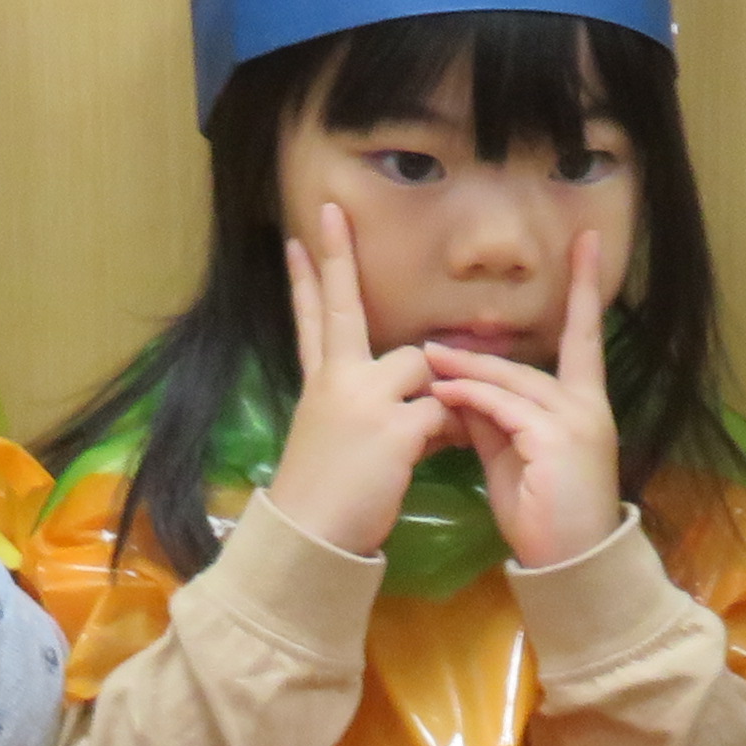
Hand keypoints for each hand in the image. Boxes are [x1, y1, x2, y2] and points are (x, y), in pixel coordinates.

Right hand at [261, 202, 457, 559]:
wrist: (312, 537)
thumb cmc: (325, 500)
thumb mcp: (336, 440)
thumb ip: (369, 406)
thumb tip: (418, 394)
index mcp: (320, 384)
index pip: (312, 320)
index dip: (304, 279)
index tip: (297, 238)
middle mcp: (336, 380)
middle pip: (340, 308)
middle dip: (336, 258)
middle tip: (332, 208)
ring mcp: (362, 398)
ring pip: (419, 364)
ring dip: (433, 395)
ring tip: (419, 441)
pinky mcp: (392, 425)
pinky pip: (441, 408)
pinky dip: (448, 430)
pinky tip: (434, 452)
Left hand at [419, 228, 623, 568]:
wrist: (572, 566)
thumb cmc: (545, 520)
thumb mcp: (514, 460)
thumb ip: (494, 419)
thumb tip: (461, 392)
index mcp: (584, 405)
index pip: (583, 337)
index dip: (582, 290)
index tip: (583, 242)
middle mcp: (587, 405)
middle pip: (523, 365)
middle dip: (476, 353)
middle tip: (431, 342)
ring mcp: (576, 421)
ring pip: (510, 382)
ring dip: (465, 372)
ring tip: (425, 361)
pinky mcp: (557, 440)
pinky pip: (504, 408)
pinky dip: (469, 399)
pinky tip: (441, 395)